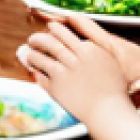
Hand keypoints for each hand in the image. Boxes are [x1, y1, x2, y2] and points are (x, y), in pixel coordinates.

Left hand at [17, 20, 132, 124]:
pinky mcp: (56, 89)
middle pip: (49, 42)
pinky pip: (40, 77)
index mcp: (88, 50)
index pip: (64, 33)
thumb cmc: (113, 87)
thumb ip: (93, 47)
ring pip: (40, 58)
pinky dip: (35, 72)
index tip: (49, 28)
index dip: (54, 29)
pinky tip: (33, 70)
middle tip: (32, 38)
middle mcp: (74, 60)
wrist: (109, 111)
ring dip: (31, 54)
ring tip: (27, 52)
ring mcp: (63, 74)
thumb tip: (79, 40)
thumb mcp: (108, 60)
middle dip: (37, 38)